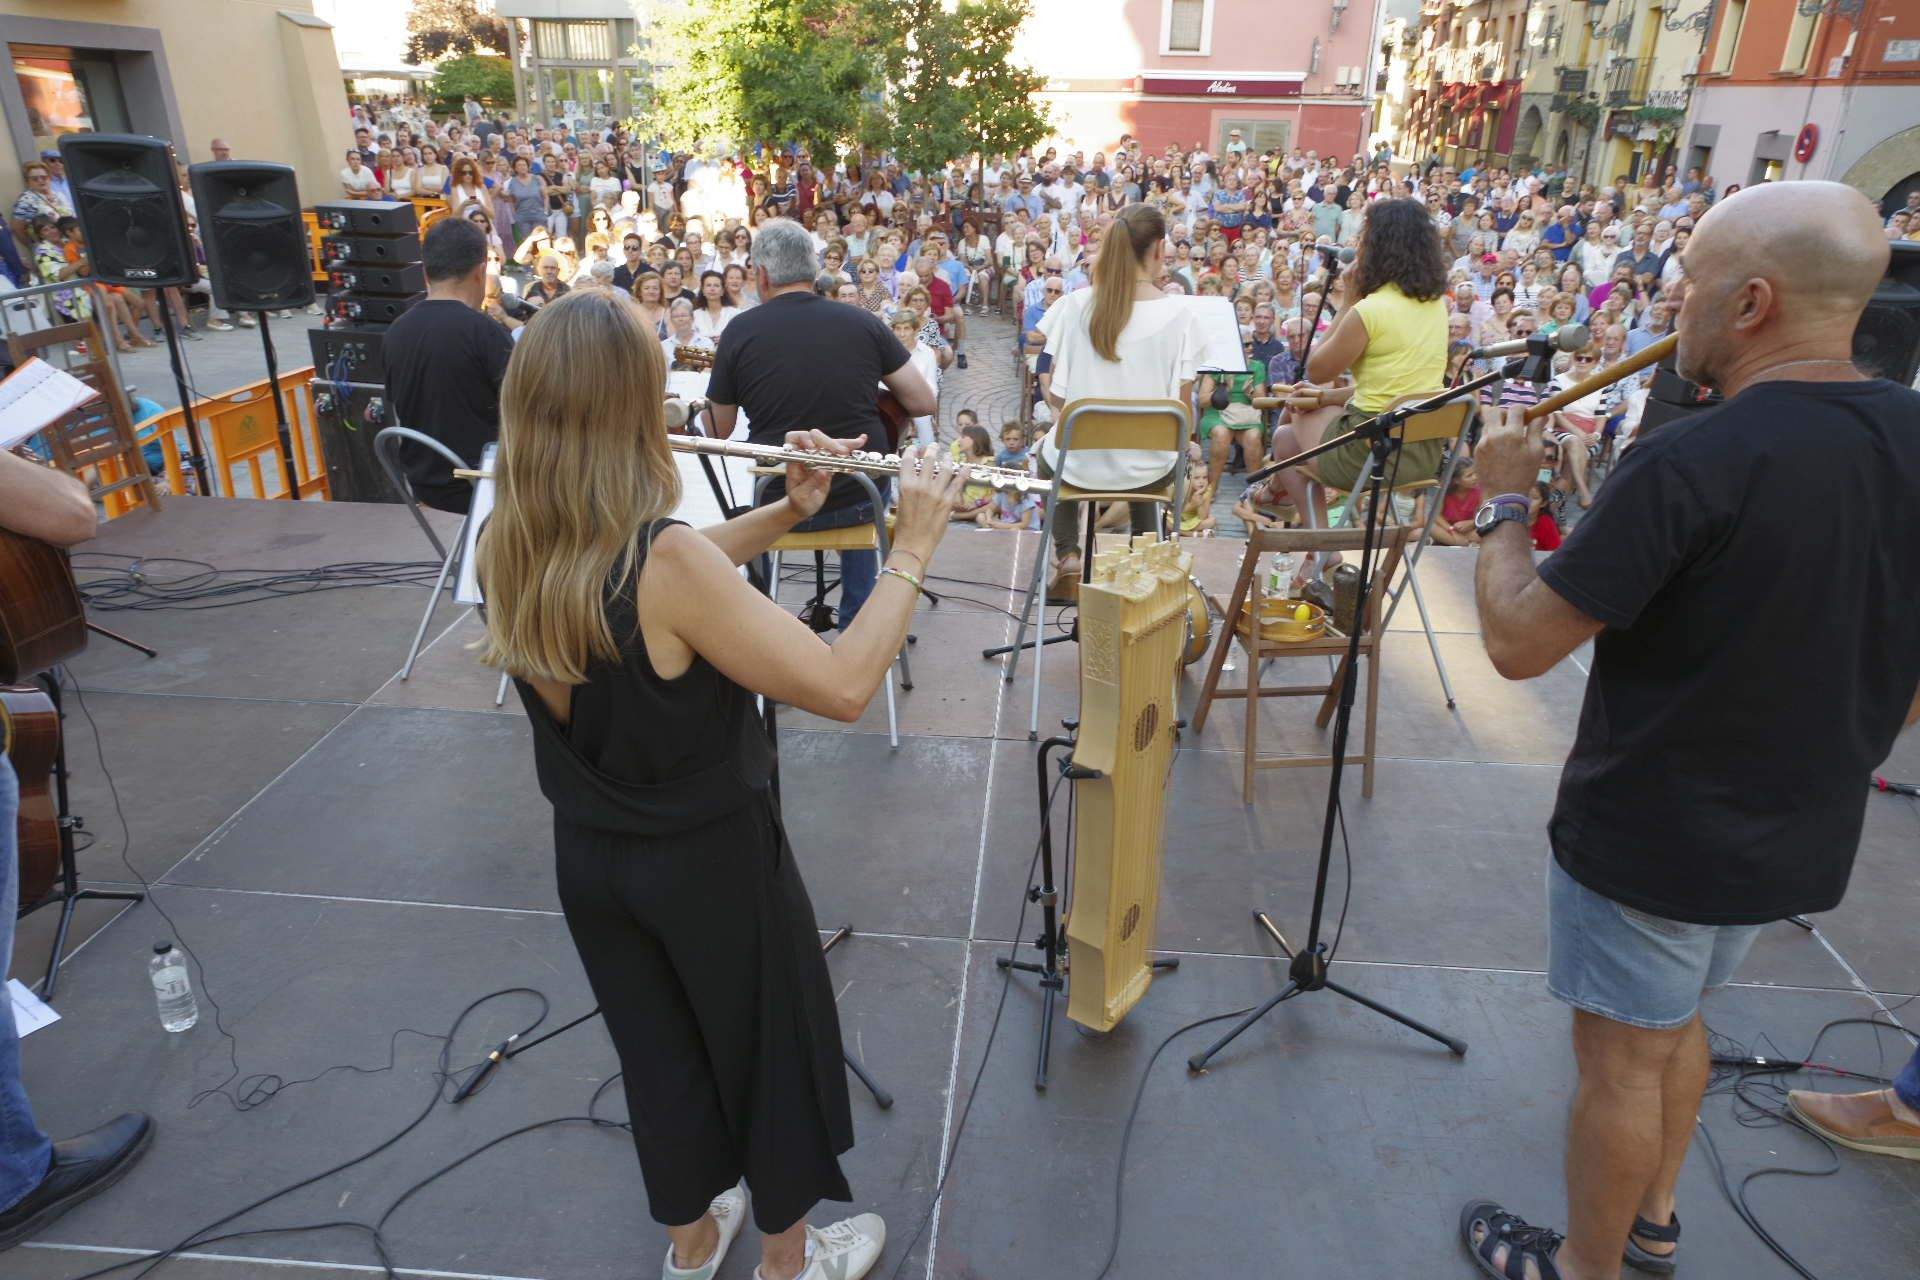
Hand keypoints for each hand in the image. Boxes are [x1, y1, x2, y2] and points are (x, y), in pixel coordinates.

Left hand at [783, 430, 862, 520]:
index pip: (794, 438)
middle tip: (841, 452)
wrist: (803, 506)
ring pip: (829, 442)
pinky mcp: (829, 461)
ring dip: (843, 443)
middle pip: (815, 437)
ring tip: (858, 443)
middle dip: (829, 442)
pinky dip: (850, 446)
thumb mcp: (801, 496)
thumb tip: (823, 471)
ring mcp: (818, 456)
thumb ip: (810, 484)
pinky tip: (860, 442)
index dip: (804, 439)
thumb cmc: (799, 502)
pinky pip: (838, 451)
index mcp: (794, 461)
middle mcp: (806, 454)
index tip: (813, 449)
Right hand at [891, 444, 967, 562]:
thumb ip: (908, 487)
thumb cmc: (904, 526)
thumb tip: (914, 476)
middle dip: (932, 450)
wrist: (913, 544)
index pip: (909, 460)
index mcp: (906, 486)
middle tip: (934, 446)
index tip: (916, 447)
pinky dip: (963, 473)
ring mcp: (936, 493)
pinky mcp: (948, 502)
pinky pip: (957, 483)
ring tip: (948, 455)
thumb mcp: (901, 502)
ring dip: (947, 459)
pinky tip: (966, 467)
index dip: (913, 450)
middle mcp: (921, 486)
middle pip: (929, 460)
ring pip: (945, 469)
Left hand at [1475, 405, 1546, 497]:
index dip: (1523, 409)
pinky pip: (1483, 437)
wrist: (1503, 495)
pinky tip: (1499, 450)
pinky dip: (1491, 437)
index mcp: (1511, 434)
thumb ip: (1537, 430)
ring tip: (1507, 438)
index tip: (1527, 416)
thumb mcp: (1536, 452)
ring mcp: (1482, 443)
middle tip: (1514, 423)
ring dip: (1497, 425)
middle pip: (1494, 410)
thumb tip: (1542, 415)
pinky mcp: (1476, 451)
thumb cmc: (1524, 474)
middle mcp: (1493, 435)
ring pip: (1487, 423)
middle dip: (1505, 413)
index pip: (1515, 409)